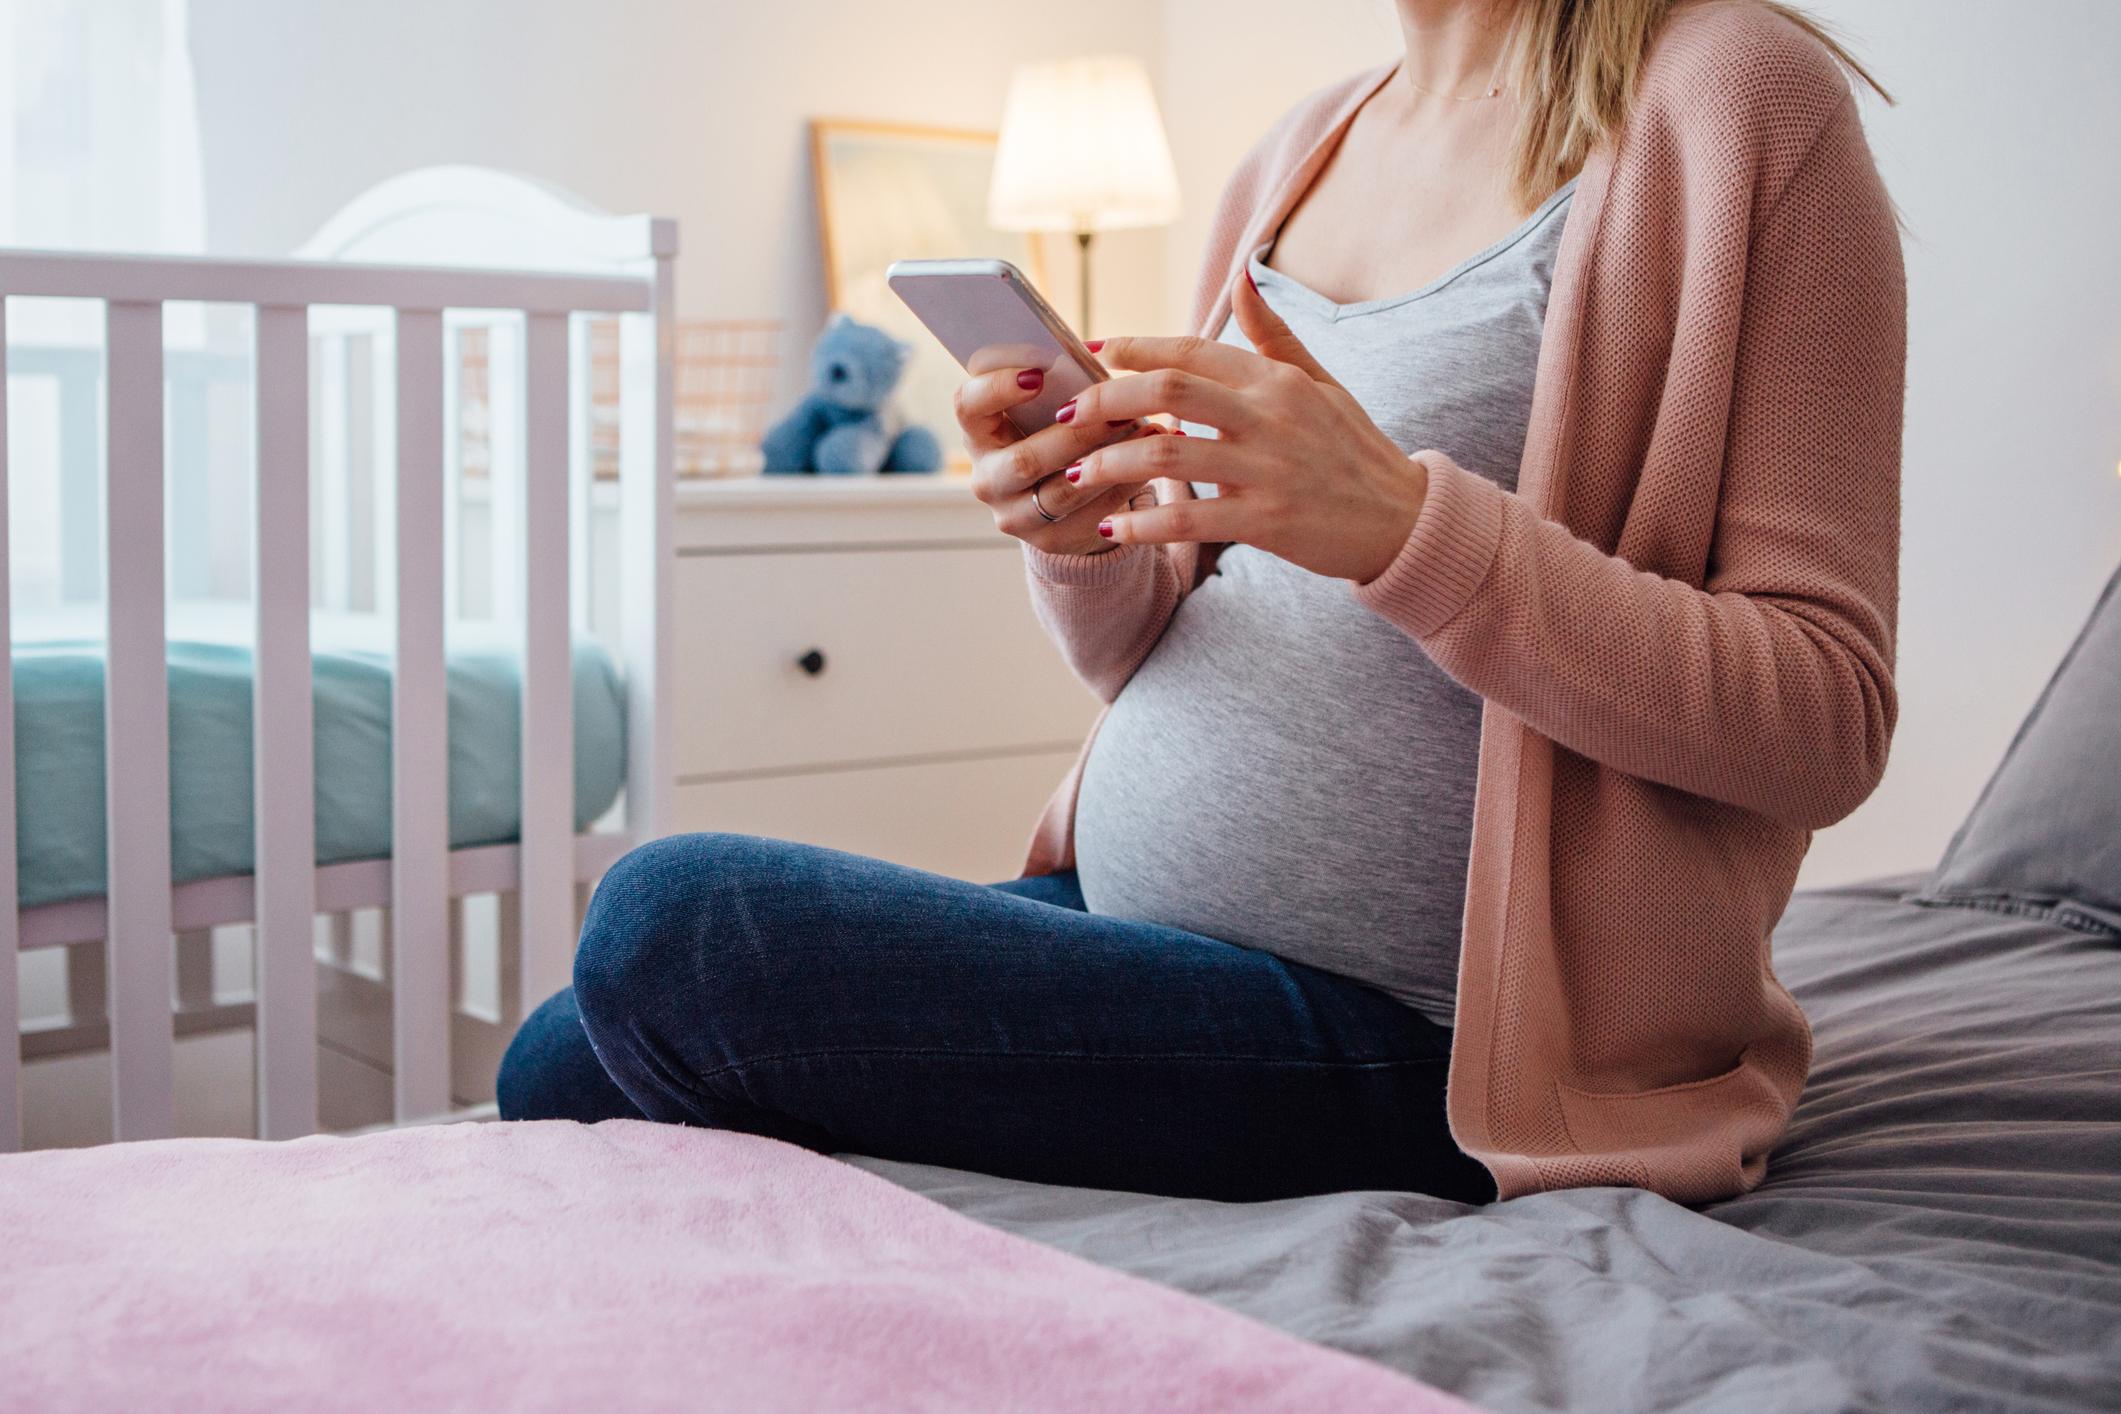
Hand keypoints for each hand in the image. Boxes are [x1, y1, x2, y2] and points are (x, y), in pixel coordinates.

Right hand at [954, 365, 1155, 555]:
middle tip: (1120, 410)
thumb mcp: (1044, 409)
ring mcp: (1013, 515)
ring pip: (1062, 493)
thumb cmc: (1053, 431)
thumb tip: (1097, 355)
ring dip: (1108, 462)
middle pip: (1024, 460)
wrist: (1061, 496)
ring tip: (1149, 434)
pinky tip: (1150, 467)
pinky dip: (1123, 489)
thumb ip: (1056, 386)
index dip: (997, 389)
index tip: (1038, 375)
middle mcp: (986, 478)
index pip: (968, 406)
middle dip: (1077, 435)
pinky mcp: (1049, 540)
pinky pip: (1090, 516)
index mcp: (978, 433)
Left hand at [1060, 274, 1426, 582]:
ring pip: (1166, 454)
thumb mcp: (1321, 382)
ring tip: (1076, 474)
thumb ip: (1273, 336)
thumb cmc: (1353, 449)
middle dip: (1106, 400)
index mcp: (1275, 380)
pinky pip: (1187, 517)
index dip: (1134, 348)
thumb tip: (1241, 278)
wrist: (1401, 519)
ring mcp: (1268, 468)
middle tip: (1068, 415)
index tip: (1093, 352)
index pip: (1190, 351)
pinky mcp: (1267, 521)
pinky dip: (1141, 522)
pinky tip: (1110, 527)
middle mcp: (1269, 416)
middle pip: (1167, 392)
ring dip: (1110, 464)